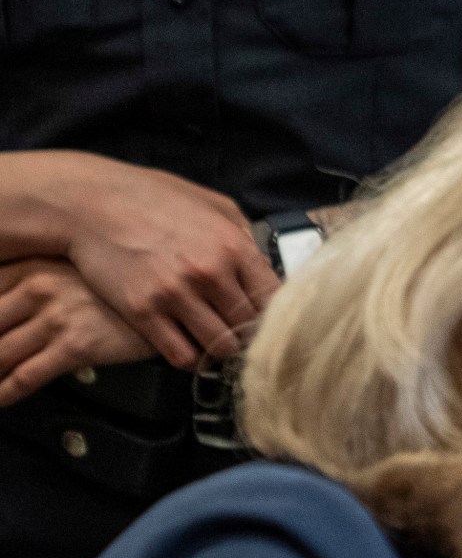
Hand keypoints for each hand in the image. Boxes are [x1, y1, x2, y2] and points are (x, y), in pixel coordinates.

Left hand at [0, 260, 154, 406]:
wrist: (171, 295)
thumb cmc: (121, 285)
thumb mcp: (70, 271)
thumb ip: (31, 282)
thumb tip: (7, 311)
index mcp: (30, 267)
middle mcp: (38, 288)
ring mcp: (57, 317)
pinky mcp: (77, 345)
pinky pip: (27, 375)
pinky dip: (5, 393)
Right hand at [50, 153, 276, 367]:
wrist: (89, 202)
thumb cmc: (151, 198)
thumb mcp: (211, 204)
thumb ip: (243, 235)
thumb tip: (265, 265)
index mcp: (233, 246)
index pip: (276, 300)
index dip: (275, 315)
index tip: (268, 319)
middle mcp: (209, 273)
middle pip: (250, 327)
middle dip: (248, 334)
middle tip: (239, 334)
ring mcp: (175, 294)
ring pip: (220, 346)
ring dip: (221, 349)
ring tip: (214, 341)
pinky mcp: (143, 312)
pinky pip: (181, 355)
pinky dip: (190, 358)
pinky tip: (189, 347)